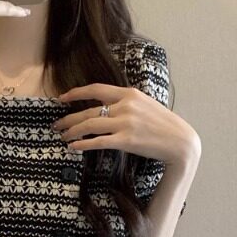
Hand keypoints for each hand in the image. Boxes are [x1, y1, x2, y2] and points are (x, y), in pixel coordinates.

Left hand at [52, 84, 200, 166]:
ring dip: (72, 131)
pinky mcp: (126, 140)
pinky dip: (82, 144)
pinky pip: (98, 142)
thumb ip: (126, 103)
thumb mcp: (145, 105)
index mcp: (129, 94)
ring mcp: (126, 123)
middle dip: (68, 118)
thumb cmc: (162, 125)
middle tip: (56, 125)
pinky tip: (73, 147)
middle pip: (89, 111)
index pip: (96, 89)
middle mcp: (126, 105)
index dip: (76, 93)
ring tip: (63, 137)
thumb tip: (106, 107)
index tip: (62, 98)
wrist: (180, 141)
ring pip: (90, 125)